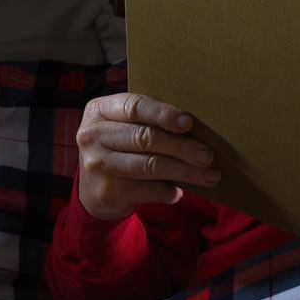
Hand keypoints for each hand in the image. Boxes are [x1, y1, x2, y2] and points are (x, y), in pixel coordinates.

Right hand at [74, 92, 218, 220]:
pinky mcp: (106, 191)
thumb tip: (195, 125)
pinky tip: (180, 192)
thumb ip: (149, 120)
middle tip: (208, 155)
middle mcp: (93, 136)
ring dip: (184, 171)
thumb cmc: (119, 146)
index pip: (134, 107)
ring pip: (150, 166)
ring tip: (208, 175)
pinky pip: (146, 190)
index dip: (163, 113)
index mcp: (100, 111)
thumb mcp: (123, 126)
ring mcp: (97, 164)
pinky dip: (168, 192)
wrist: (91, 188)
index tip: (188, 122)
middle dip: (182, 147)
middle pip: (145, 138)